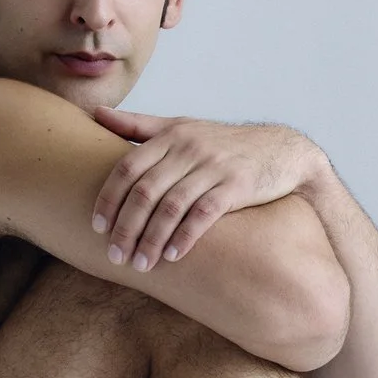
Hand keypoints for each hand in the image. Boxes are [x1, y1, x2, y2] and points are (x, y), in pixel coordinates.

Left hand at [87, 107, 324, 270]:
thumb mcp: (181, 127)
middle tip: (115, 255)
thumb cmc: (223, 144)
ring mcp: (213, 167)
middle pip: (145, 191)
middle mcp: (189, 148)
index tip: (97, 227)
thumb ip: (138, 125)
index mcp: (170, 135)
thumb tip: (95, 113)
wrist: (282, 151)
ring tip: (140, 263)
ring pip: (171, 207)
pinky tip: (172, 256)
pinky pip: (203, 214)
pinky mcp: (236, 186)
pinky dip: (184, 237)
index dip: (109, 199)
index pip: (128, 168)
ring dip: (151, 239)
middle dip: (126, 227)